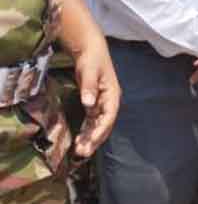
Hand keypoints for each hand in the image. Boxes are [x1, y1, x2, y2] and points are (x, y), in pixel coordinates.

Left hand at [71, 39, 119, 157]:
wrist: (90, 50)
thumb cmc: (92, 60)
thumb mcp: (90, 71)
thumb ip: (89, 87)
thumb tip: (88, 104)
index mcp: (113, 95)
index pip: (109, 117)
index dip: (100, 131)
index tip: (90, 142)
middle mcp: (110, 102)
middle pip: (104, 125)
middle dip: (95, 140)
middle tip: (82, 153)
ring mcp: (102, 104)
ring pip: (98, 126)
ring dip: (90, 138)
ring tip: (79, 151)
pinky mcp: (94, 104)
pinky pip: (91, 122)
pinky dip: (86, 132)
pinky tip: (78, 141)